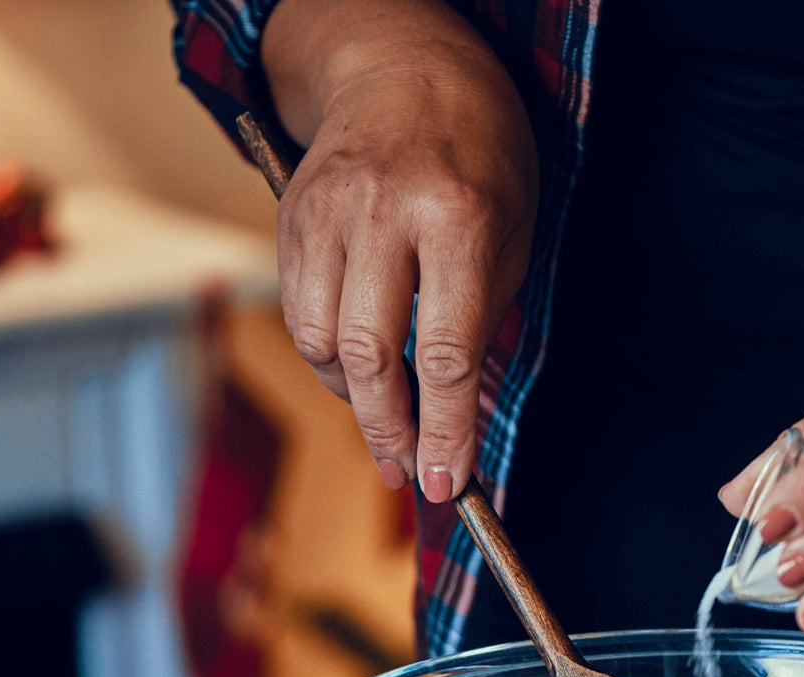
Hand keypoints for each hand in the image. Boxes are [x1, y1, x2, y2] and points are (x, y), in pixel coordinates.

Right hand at [265, 2, 537, 497]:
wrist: (404, 66)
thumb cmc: (479, 155)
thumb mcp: (513, 230)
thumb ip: (483, 319)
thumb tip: (456, 416)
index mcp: (456, 218)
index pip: (445, 352)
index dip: (446, 430)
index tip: (448, 484)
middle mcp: (382, 215)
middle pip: (370, 358)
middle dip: (391, 433)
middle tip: (409, 473)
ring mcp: (326, 215)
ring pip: (321, 344)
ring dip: (356, 401)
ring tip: (389, 422)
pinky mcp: (290, 219)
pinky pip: (297, 315)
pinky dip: (326, 360)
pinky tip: (358, 372)